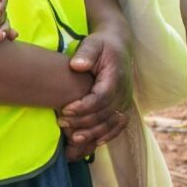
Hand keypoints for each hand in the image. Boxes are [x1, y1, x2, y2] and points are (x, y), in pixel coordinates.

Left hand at [59, 24, 131, 156]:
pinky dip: (107, 136)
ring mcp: (125, 102)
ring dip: (93, 133)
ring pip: (112, 124)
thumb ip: (86, 53)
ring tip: (73, 138)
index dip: (84, 107)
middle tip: (61, 123)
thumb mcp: (93, 43)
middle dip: (83, 122)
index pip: (102, 97)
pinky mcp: (123, 107)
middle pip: (105, 114)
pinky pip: (118, 126)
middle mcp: (124, 92)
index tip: (65, 109)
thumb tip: (77, 65)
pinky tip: (94, 142)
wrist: (118, 47)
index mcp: (116, 78)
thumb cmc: (102, 46)